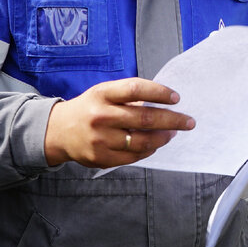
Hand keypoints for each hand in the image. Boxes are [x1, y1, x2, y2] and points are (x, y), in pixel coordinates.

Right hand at [44, 78, 194, 168]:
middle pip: (144, 117)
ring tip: (173, 133)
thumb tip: (164, 103)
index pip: (136, 89)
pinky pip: (133, 155)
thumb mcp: (104, 94)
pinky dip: (149, 149)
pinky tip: (156, 144)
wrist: (58, 131)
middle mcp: (100, 115)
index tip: (176, 97)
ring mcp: (100, 139)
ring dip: (163, 137)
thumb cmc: (90, 108)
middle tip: (188, 121)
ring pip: (142, 140)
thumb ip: (130, 97)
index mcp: (102, 94)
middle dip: (172, 120)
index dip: (159, 92)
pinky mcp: (100, 157)